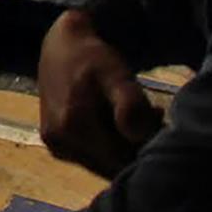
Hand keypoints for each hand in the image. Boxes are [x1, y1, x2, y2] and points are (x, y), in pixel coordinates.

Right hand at [37, 9, 163, 177]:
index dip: (146, 145)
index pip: (124, 158)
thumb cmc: (92, 58)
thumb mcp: (116, 74)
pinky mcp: (55, 145)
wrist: (60, 48)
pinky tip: (112, 124)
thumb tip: (137, 136)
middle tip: (149, 116)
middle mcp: (59, 142)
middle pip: (113, 163)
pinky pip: (91, 158)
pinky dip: (107, 147)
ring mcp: (55, 145)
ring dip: (122, 147)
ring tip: (129, 117)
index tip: (156, 119)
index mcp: (72, 126)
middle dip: (135, 146)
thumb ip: (129, 104)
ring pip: (104, 163)